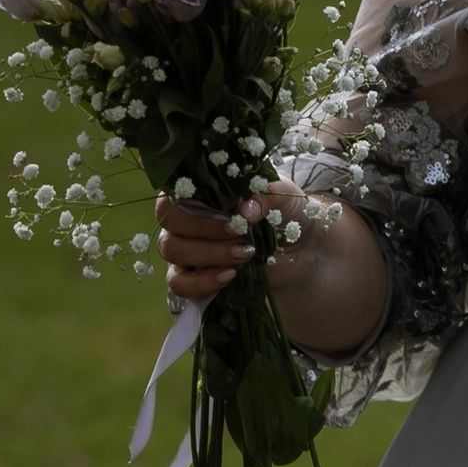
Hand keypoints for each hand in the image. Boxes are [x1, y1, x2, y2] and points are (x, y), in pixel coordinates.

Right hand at [155, 180, 315, 305]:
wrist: (299, 251)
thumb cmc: (285, 213)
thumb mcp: (285, 197)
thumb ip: (266, 195)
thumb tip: (245, 210)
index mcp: (202, 185)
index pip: (174, 184)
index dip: (188, 194)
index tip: (223, 209)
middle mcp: (186, 213)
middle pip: (168, 217)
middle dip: (204, 228)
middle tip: (239, 233)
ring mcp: (184, 245)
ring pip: (172, 248)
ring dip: (208, 253)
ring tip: (244, 254)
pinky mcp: (190, 275)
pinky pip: (178, 282)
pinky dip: (201, 282)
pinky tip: (228, 276)